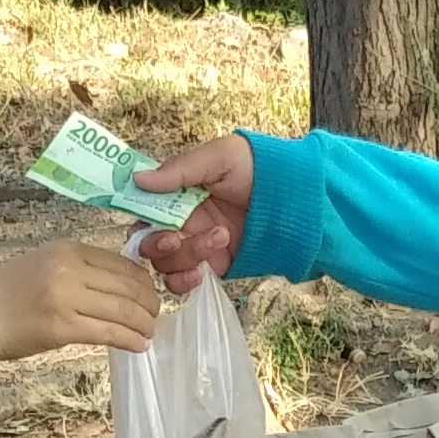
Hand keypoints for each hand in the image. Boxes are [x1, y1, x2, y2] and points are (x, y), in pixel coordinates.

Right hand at [0, 240, 161, 365]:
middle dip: (149, 303)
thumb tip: (119, 282)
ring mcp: (66, 296)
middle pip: (127, 285)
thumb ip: (79, 267)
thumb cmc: (7, 295)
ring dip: (143, 323)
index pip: (121, 263)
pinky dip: (130, 340)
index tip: (149, 294)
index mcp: (67, 249)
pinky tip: (138, 345)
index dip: (143, 281)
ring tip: (149, 332)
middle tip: (154, 316)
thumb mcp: (44, 263)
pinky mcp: (63, 327)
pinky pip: (109, 332)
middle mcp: (69, 268)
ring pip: (123, 309)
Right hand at [127, 132, 254, 289]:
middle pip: (149, 241)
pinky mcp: (214, 266)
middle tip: (176, 238)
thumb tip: (138, 179)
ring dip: (185, 256)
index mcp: (179, 192)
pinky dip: (186, 281)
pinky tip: (202, 271)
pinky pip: (185, 281)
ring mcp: (197, 245)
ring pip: (166, 263)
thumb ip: (179, 170)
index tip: (151, 221)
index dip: (140, 218)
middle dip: (157, 243)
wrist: (300, 198)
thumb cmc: (260, 166)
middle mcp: (183, 220)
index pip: (143, 209)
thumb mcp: (220, 156)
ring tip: (221, 238)